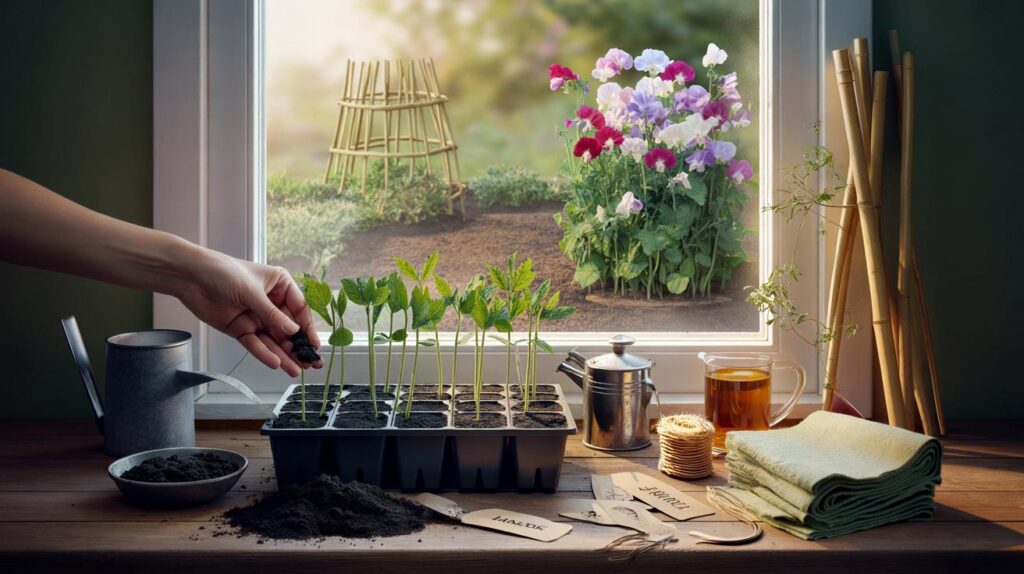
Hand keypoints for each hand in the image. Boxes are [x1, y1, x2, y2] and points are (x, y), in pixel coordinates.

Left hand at [176, 250, 321, 376]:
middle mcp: (270, 302)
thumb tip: (293, 332)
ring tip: (296, 370)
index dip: (307, 328)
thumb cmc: (223, 272)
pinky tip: (275, 363)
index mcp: (279, 285)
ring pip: (273, 340)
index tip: (314, 345)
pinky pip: (255, 343)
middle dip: (298, 346)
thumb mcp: (252, 292)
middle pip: (288, 328)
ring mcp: (255, 316)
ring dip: (284, 355)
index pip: (299, 309)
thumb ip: (272, 315)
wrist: (190, 278)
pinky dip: (264, 353)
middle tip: (311, 364)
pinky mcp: (241, 328)